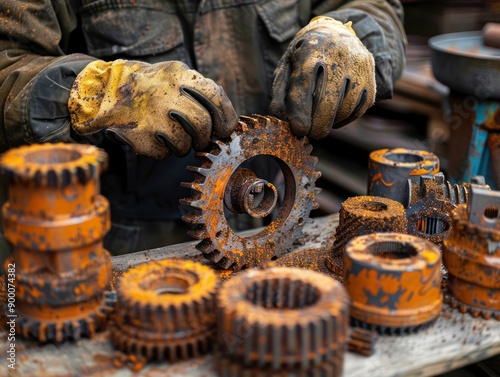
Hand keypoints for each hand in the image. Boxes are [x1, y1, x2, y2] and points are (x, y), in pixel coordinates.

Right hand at [68, 60, 237, 158]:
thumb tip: (226, 120)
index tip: (226, 129)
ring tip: (172, 136)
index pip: (215, 97)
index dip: (227, 117)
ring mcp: (150, 116)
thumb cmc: (148, 86)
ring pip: (184, 144)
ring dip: (183, 146)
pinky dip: (162, 150)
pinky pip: (163, 153)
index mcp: (178, 75)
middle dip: (205, 138)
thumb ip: (198, 91)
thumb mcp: (172, 75)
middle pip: (202, 125)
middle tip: (201, 140)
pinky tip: (152, 137)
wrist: (103, 90)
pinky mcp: (138, 136)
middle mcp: (165, 94)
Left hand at [270, 17, 375, 138]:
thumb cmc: (305, 57)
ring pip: (346, 107)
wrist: (335, 33)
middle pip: (328, 101)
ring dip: (332, 122)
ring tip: (321, 122)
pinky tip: (335, 117)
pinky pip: (360, 107)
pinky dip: (346, 119)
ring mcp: (358, 65)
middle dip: (318, 125)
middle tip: (311, 133)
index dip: (300, 113)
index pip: (304, 87)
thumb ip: (280, 93)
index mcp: (310, 51)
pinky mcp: (370, 76)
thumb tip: (282, 121)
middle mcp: (338, 55)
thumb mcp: (287, 67)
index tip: (299, 130)